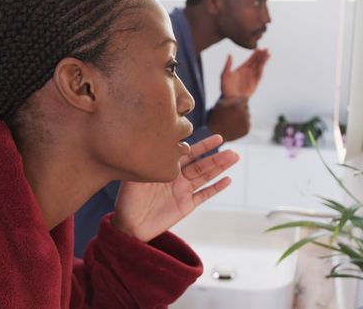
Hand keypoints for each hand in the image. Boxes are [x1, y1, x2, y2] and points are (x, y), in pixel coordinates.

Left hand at [112, 135, 238, 241]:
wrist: (129, 225)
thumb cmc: (128, 199)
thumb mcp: (136, 176)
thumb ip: (148, 161)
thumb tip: (157, 143)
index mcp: (166, 167)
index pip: (188, 153)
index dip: (204, 146)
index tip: (217, 137)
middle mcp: (177, 177)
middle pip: (201, 164)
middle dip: (217, 157)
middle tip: (233, 150)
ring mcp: (183, 191)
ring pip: (205, 177)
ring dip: (220, 168)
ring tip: (234, 158)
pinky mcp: (186, 206)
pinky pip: (204, 195)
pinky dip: (216, 188)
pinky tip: (228, 180)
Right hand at [207, 97, 249, 140]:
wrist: (215, 134)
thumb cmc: (216, 117)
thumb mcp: (220, 104)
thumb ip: (231, 98)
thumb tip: (240, 96)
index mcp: (238, 106)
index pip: (245, 99)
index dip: (239, 101)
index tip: (234, 105)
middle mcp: (244, 114)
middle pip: (246, 108)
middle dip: (241, 109)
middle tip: (232, 114)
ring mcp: (246, 123)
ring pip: (247, 116)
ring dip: (242, 117)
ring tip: (232, 121)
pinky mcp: (247, 130)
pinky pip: (247, 124)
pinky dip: (242, 125)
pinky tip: (234, 126)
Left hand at [221, 49, 269, 98]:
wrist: (230, 99)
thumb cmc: (226, 88)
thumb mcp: (224, 75)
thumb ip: (227, 65)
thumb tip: (229, 54)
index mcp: (242, 69)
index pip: (250, 59)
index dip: (255, 54)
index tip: (259, 48)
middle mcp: (248, 72)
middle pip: (256, 62)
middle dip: (261, 55)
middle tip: (266, 49)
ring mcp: (252, 77)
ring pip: (259, 67)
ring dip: (263, 61)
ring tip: (268, 54)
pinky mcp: (255, 83)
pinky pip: (259, 75)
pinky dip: (261, 69)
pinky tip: (263, 64)